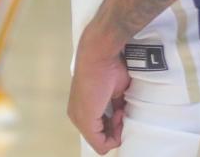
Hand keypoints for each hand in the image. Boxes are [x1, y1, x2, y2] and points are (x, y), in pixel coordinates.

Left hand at [67, 29, 130, 154]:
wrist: (100, 54)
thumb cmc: (109, 68)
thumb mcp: (115, 93)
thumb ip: (115, 108)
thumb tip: (122, 119)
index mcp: (83, 107)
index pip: (100, 131)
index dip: (116, 126)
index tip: (122, 108)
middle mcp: (78, 115)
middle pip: (101, 138)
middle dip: (116, 130)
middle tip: (122, 110)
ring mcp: (80, 119)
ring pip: (101, 143)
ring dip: (116, 131)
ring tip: (120, 109)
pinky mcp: (85, 121)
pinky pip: (101, 145)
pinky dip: (115, 135)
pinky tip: (118, 113)